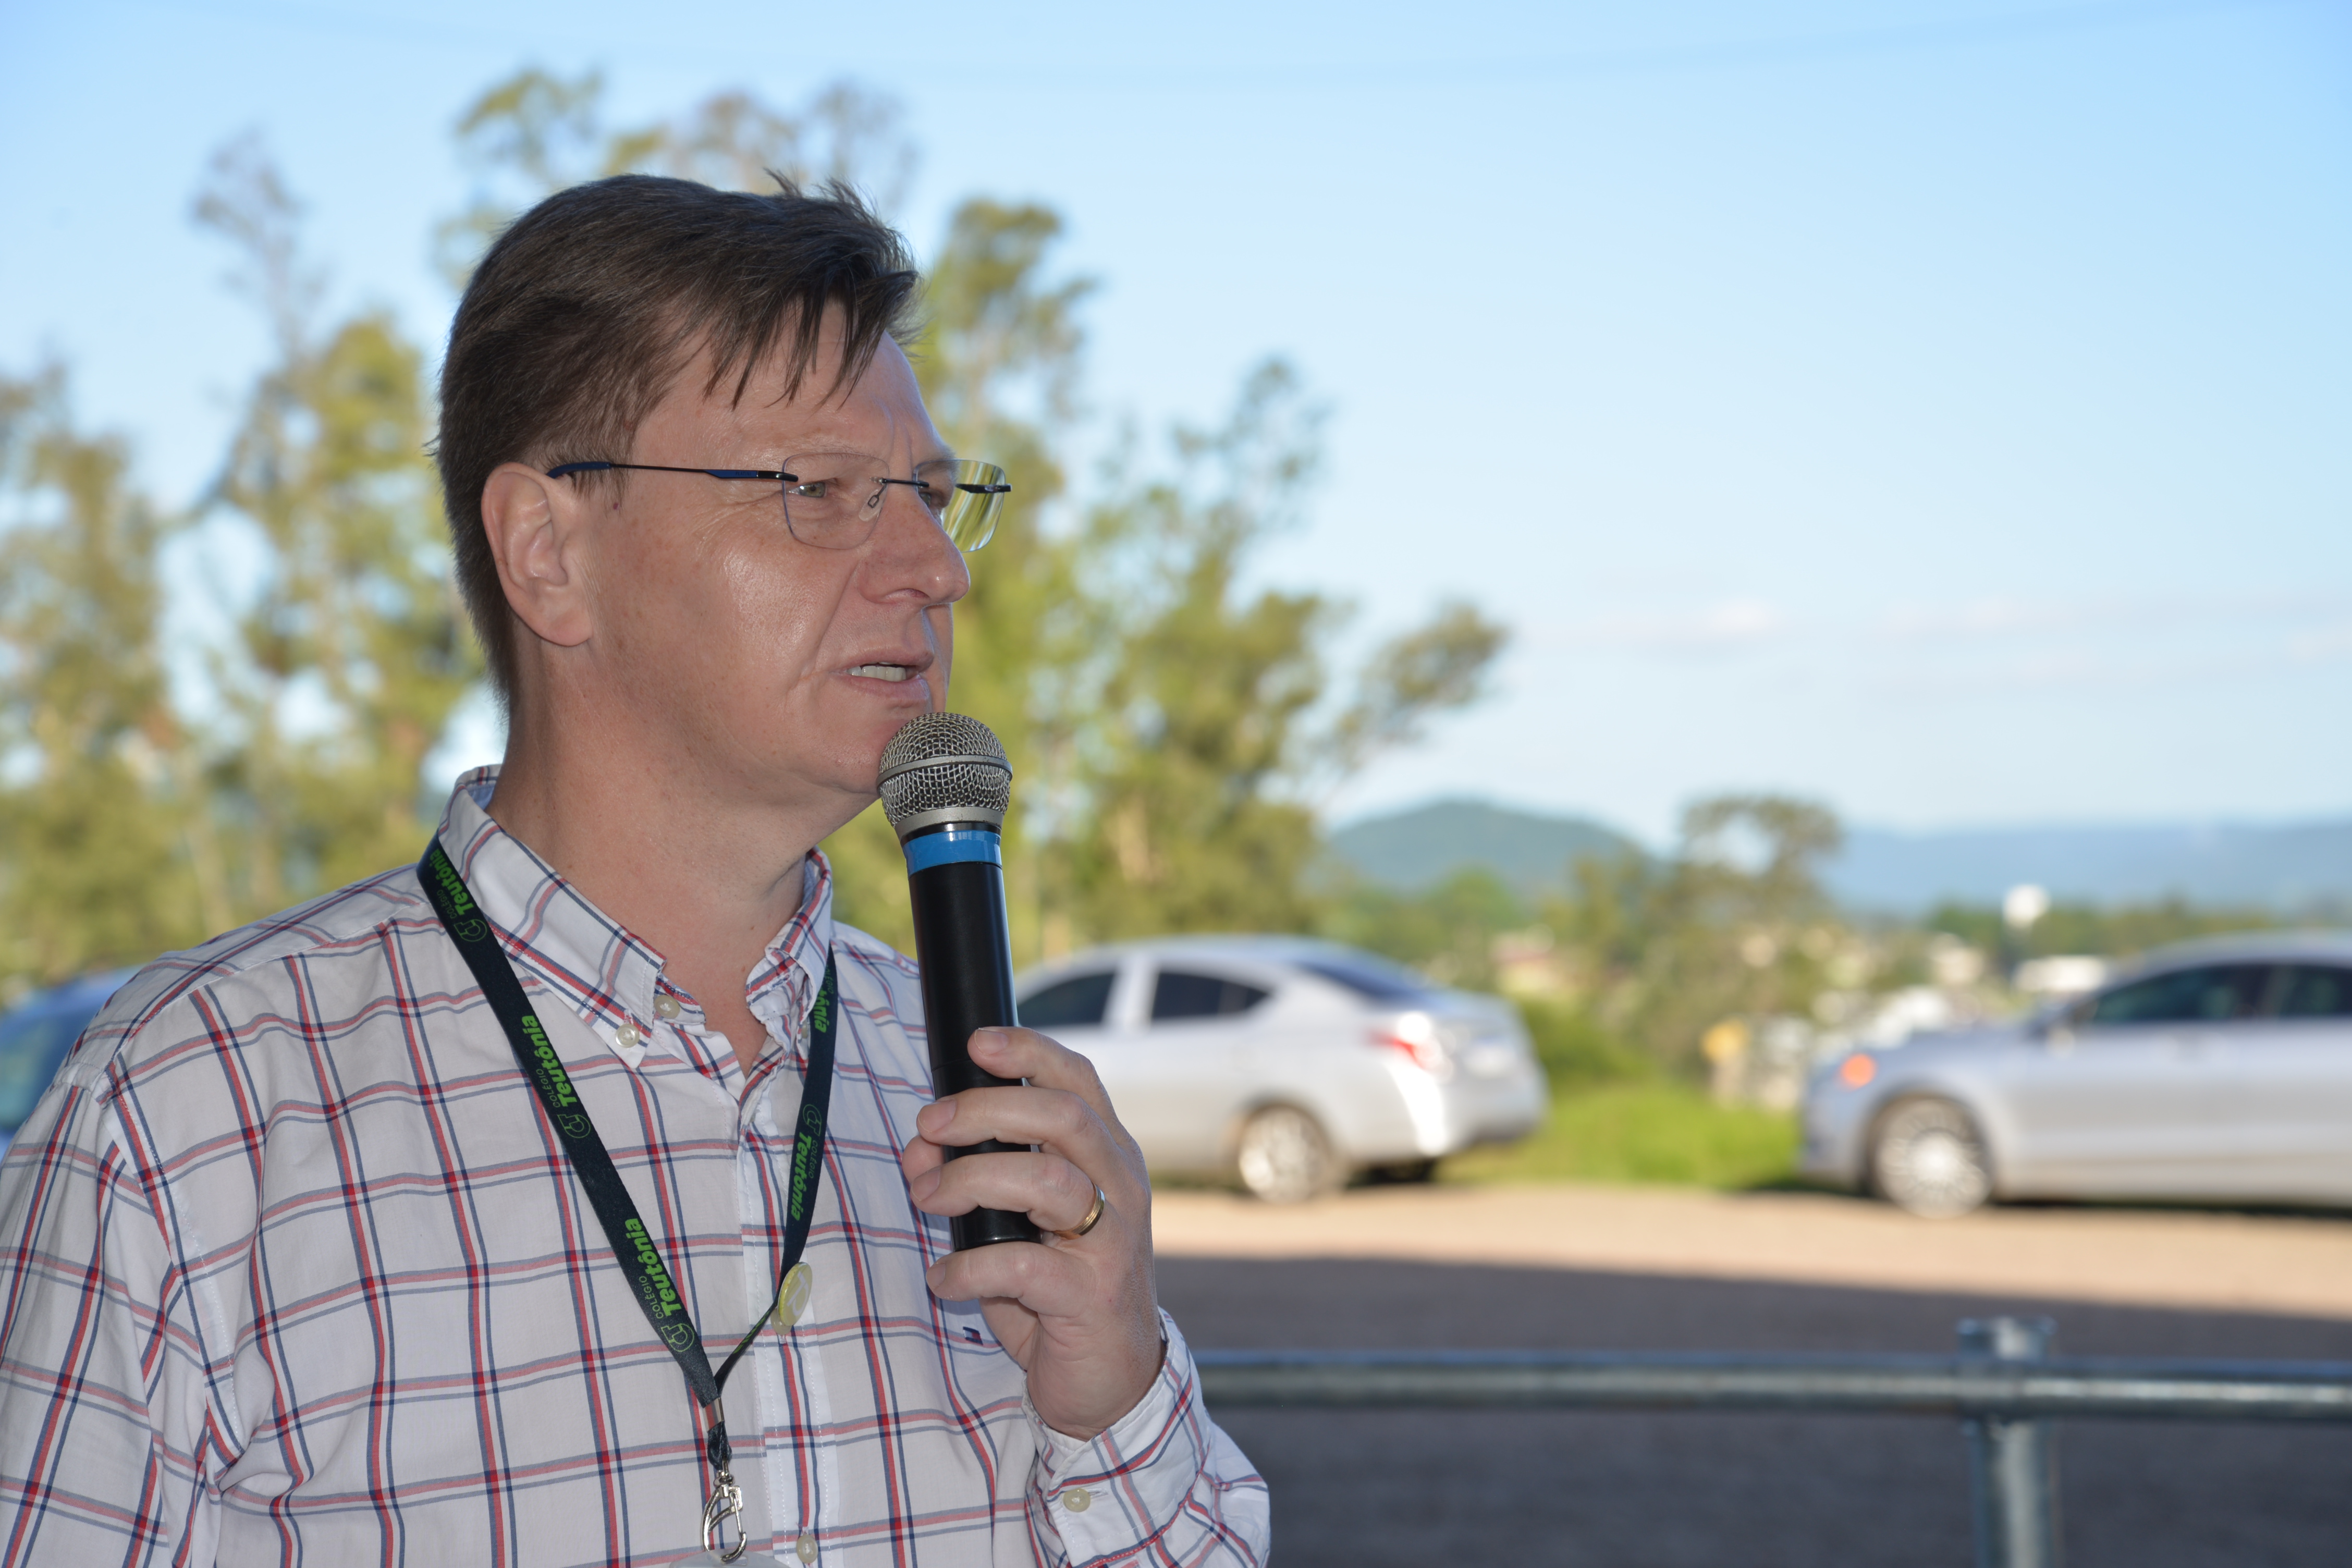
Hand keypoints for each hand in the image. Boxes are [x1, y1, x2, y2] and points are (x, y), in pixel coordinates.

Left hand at [900, 1026, 1161, 1438]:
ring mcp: (1113, 1241)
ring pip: (1047, 1180)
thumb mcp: (1021, 1224)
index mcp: (1107, 1157)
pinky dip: (969, 1267)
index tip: (976, 1043)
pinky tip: (943, 1279)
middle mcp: (1120, 1188)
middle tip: (928, 1126)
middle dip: (984, 1110)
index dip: (1029, 1052)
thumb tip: (920, 1147)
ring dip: (970, 1180)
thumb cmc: (1060, 1290)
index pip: (1078, 1081)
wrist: (1112, 1383)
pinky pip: (1024, 1267)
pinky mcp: (1092, 1296)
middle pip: (1063, 1116)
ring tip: (926, 1197)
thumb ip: (980, 1181)